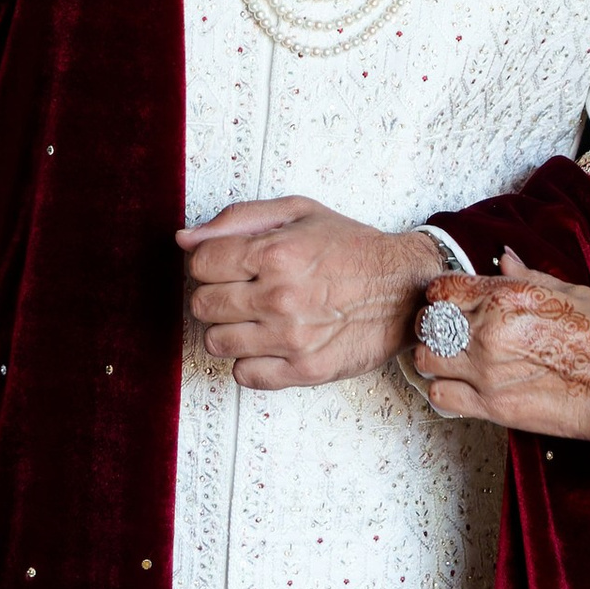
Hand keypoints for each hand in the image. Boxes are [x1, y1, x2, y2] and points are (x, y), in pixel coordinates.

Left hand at [178, 197, 440, 390]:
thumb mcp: (298, 213)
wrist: (405, 289)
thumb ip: (237, 219)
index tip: (228, 265)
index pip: (200, 264)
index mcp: (277, 252)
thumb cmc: (351, 248)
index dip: (209, 262)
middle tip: (241, 291)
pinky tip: (269, 343)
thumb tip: (184, 238)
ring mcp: (292, 339)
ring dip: (229, 329)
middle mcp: (281, 297)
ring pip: (216, 343)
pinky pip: (244, 375)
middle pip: (202, 305)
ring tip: (256, 317)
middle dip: (216, 295)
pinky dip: (250, 360)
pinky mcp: (305, 371)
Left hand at [410, 259, 589, 442]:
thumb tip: (503, 259)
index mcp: (508, 296)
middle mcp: (490, 331)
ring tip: (453, 360)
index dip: (442, 294)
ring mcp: (487, 371)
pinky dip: (443, 390)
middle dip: (434, 324)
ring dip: (435, 358)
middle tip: (450, 331)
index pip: (443, 288)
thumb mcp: (570, 292)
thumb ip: (528, 275)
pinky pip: (440, 396)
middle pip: (428, 323)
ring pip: (426, 359)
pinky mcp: (492, 407)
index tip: (450, 301)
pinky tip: (461, 386)